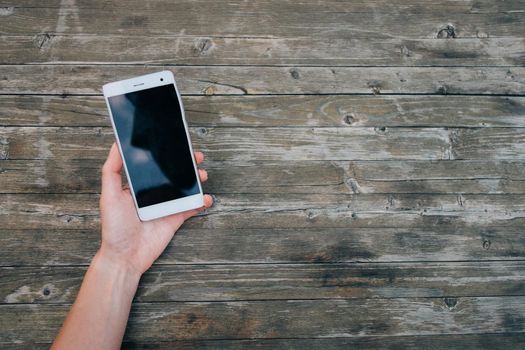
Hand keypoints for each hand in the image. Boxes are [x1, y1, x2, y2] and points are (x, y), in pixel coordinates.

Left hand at [98, 143, 212, 276]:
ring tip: (201, 175)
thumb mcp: (108, 195)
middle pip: (172, 174)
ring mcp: (165, 206)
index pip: (153, 165)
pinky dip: (200, 202)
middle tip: (196, 157)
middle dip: (185, 164)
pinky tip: (204, 198)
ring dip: (195, 180)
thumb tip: (116, 146)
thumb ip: (112, 170)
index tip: (174, 144)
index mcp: (137, 186)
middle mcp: (152, 194)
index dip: (164, 154)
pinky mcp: (175, 218)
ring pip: (184, 188)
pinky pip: (191, 207)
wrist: (126, 257)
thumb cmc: (114, 228)